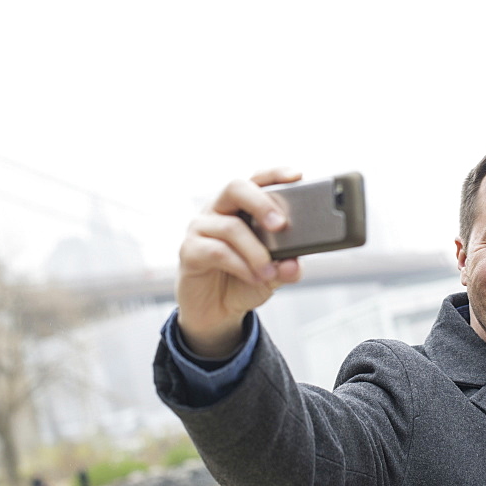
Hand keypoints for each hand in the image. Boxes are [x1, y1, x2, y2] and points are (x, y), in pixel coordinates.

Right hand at [176, 168, 303, 356]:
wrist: (216, 311)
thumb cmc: (243, 281)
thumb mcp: (273, 274)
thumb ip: (286, 267)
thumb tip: (293, 265)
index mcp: (242, 207)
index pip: (257, 180)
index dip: (275, 174)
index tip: (296, 175)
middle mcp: (219, 210)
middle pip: (236, 187)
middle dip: (261, 203)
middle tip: (280, 225)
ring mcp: (201, 228)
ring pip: (230, 227)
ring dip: (256, 251)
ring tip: (269, 272)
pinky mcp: (189, 250)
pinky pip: (217, 251)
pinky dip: (240, 265)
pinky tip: (253, 277)